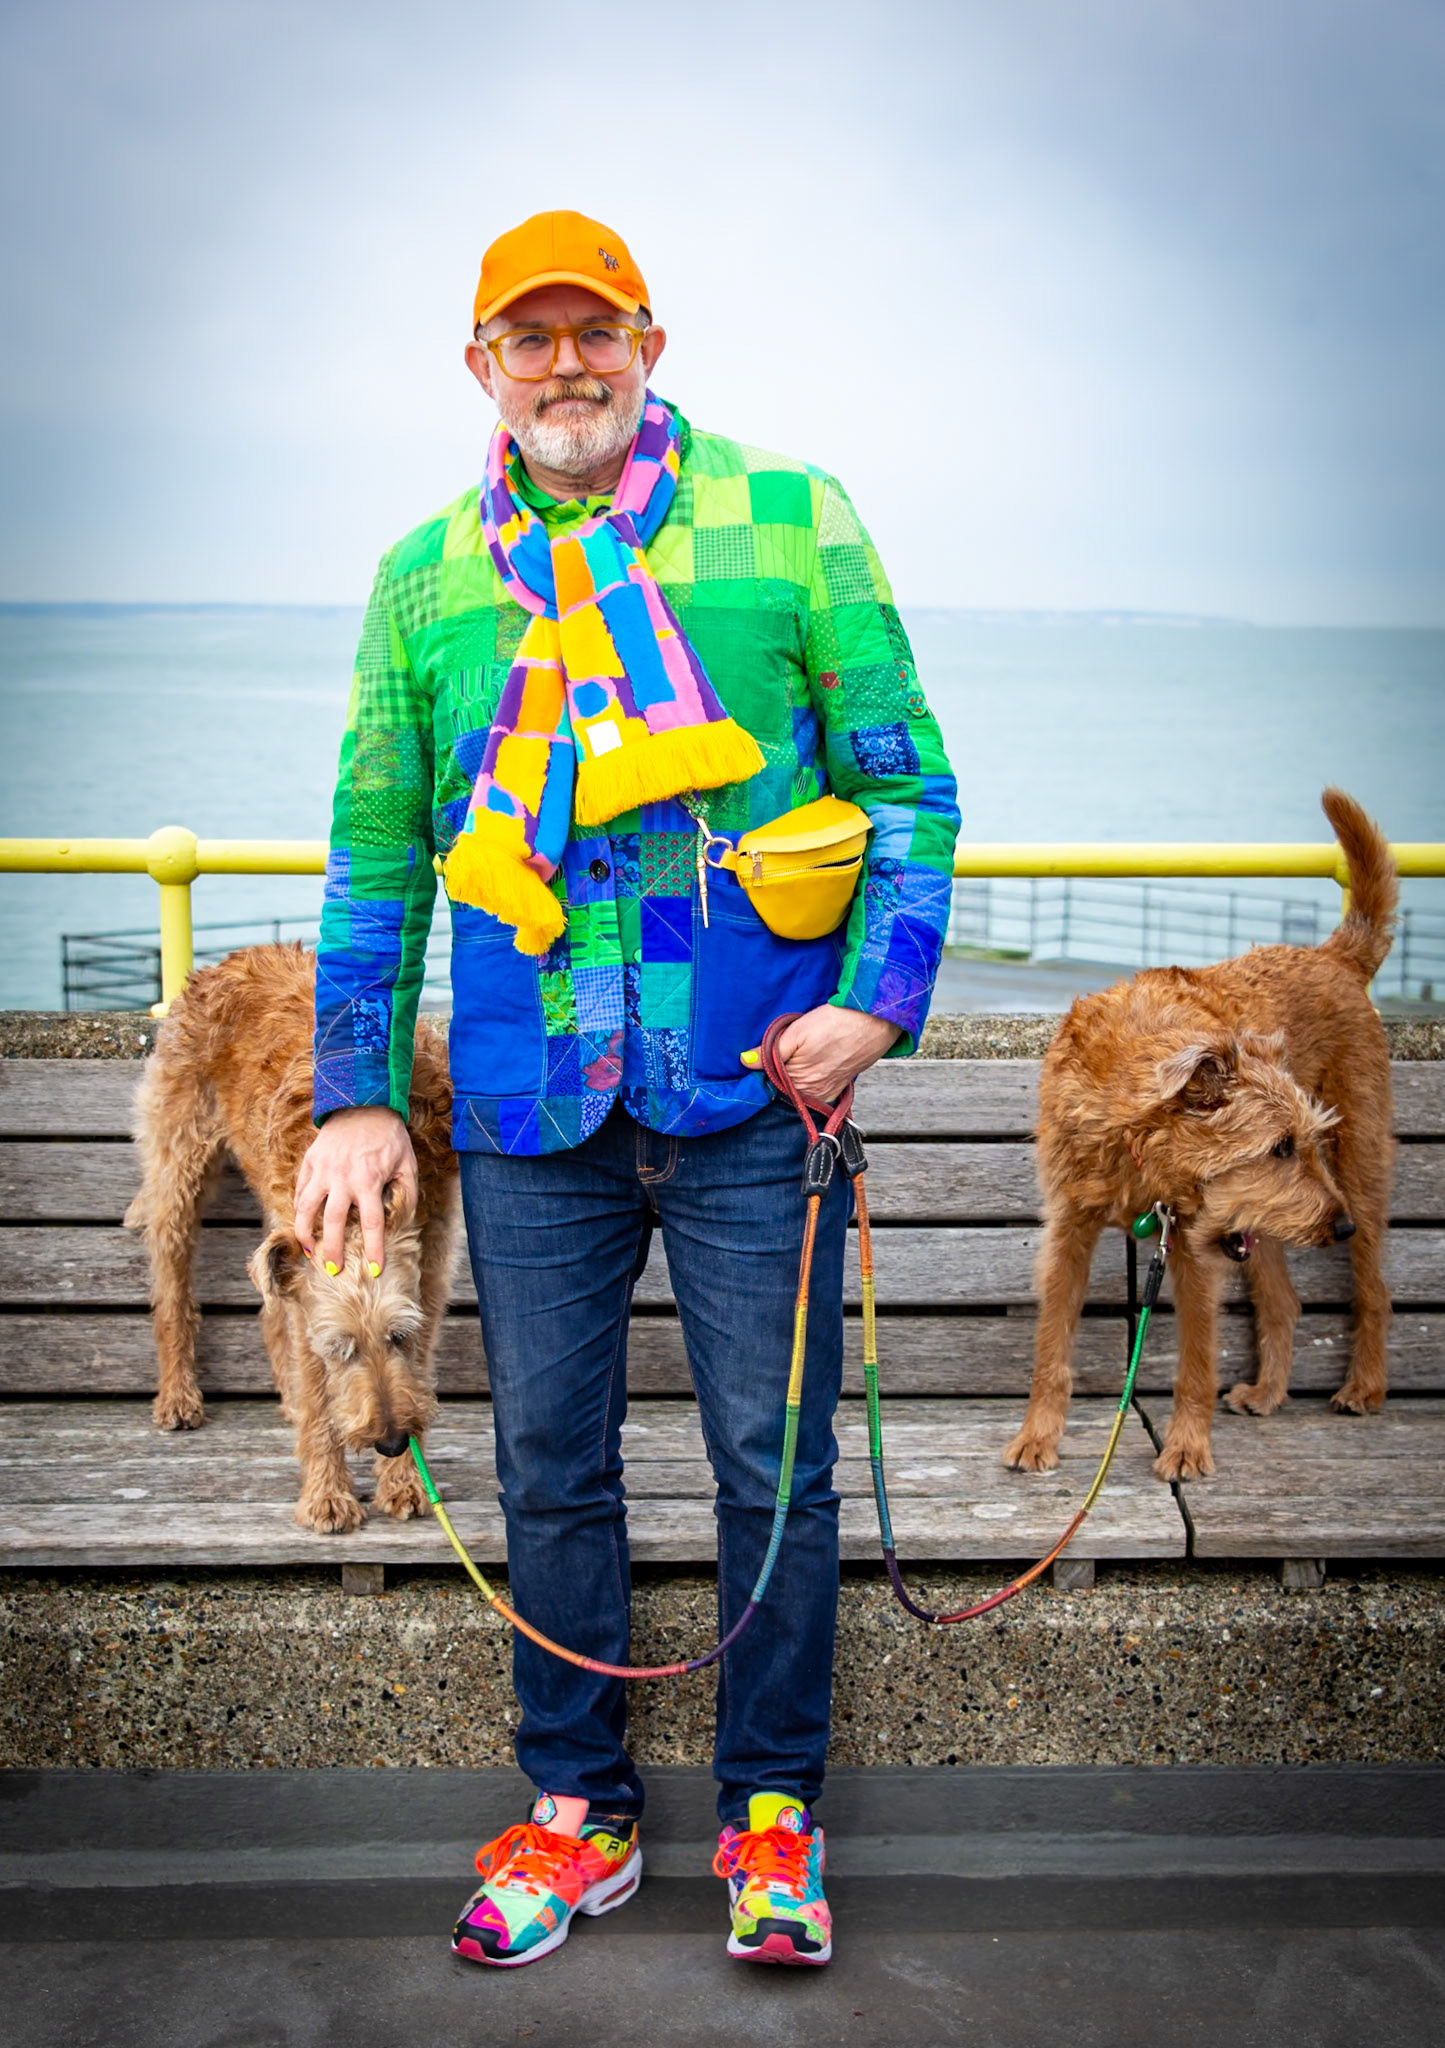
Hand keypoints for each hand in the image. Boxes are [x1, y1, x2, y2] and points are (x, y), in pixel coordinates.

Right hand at [293, 1106, 417, 1276]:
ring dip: (306, 1234)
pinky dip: (300, 1209)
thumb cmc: (390, 1136)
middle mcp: (342, 1178)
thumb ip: (406, 1193)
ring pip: (307, 1209)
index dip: (374, 1250)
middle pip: (333, 1224)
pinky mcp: (310, 1161)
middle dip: (333, 1251)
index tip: (374, 1270)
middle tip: (333, 1271)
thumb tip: (402, 1220)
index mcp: (369, 1181)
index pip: (372, 1224)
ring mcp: (323, 1170)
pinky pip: (301, 1191)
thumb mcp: (407, 1163)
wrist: (363, 1102)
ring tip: (310, 1252)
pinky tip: (304, 1222)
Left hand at [743, 1005, 899, 1102]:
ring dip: (794, 1075)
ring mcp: (828, 1091)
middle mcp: (813, 1093)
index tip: (761, 1058)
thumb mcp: (796, 1031)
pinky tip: (812, 1061)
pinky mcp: (839, 1086)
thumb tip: (746, 1062)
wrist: (874, 1020)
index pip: (769, 1084)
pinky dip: (809, 1078)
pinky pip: (816, 1088)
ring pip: (800, 1087)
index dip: (763, 1070)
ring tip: (802, 1053)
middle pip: (785, 1088)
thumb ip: (770, 1051)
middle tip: (784, 1050)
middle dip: (779, 1073)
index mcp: (798, 1082)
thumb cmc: (836, 1023)